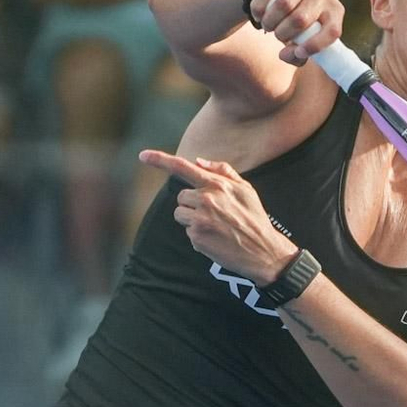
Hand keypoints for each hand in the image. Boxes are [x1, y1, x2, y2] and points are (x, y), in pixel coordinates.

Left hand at [137, 149, 297, 282]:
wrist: (263, 251)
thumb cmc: (254, 219)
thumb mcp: (246, 189)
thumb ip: (223, 171)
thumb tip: (199, 162)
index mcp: (217, 185)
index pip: (183, 167)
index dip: (159, 160)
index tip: (142, 155)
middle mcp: (206, 199)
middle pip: (181, 196)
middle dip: (192, 204)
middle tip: (214, 214)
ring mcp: (200, 219)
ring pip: (180, 214)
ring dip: (192, 219)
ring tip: (215, 226)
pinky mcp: (196, 237)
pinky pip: (187, 231)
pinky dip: (198, 235)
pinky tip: (216, 238)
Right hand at [244, 0, 346, 66]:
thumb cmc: (292, 22)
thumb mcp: (300, 40)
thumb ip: (296, 55)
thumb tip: (287, 54)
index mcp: (335, 11)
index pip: (332, 31)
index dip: (314, 46)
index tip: (297, 52)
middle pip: (301, 19)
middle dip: (282, 33)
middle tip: (276, 35)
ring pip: (283, 4)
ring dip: (269, 21)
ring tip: (268, 25)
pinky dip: (258, 8)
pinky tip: (259, 13)